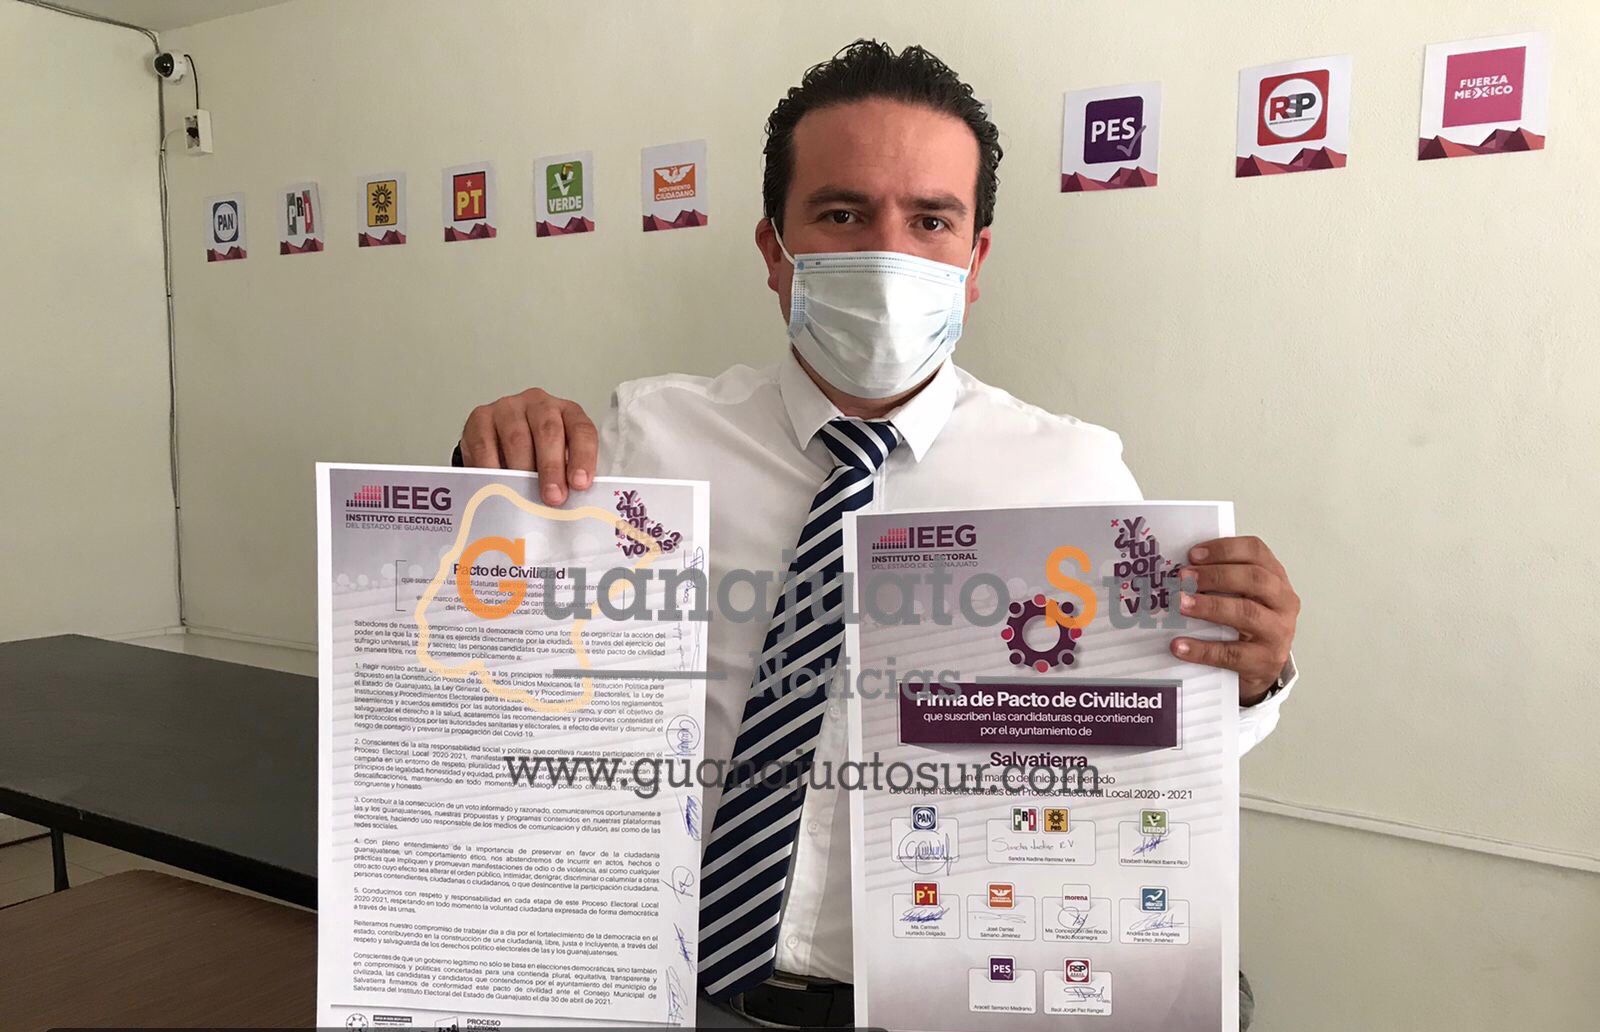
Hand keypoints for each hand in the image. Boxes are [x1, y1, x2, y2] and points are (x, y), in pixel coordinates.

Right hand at [459, 388, 598, 503]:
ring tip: (524, 497)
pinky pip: (486, 445)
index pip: (581, 430)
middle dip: (552, 468)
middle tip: (553, 497)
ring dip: (522, 471)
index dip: (583, 457)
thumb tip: (573, 504)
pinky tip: (497, 486)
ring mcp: (508, 408)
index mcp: (567, 412)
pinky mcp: (481, 418)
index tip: (580, 484)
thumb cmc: (536, 455)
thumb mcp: (559, 460)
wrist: (498, 445)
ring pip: (517, 438)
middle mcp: (539, 403)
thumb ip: (568, 476)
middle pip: (548, 431)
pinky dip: (492, 469)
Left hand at [1169, 536, 1299, 705]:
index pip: (1256, 552)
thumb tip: (1180, 573)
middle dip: (1216, 575)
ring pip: (1247, 613)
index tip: (1193, 554)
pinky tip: (1180, 645)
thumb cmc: (1248, 624)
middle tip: (1184, 578)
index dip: (1225, 549)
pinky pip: (1232, 653)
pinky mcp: (1265, 661)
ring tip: (1181, 604)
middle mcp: (1282, 602)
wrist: (1263, 666)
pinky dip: (1203, 649)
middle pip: (1255, 579)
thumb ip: (1221, 580)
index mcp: (1275, 578)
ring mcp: (1278, 632)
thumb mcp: (1242, 596)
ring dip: (1209, 606)